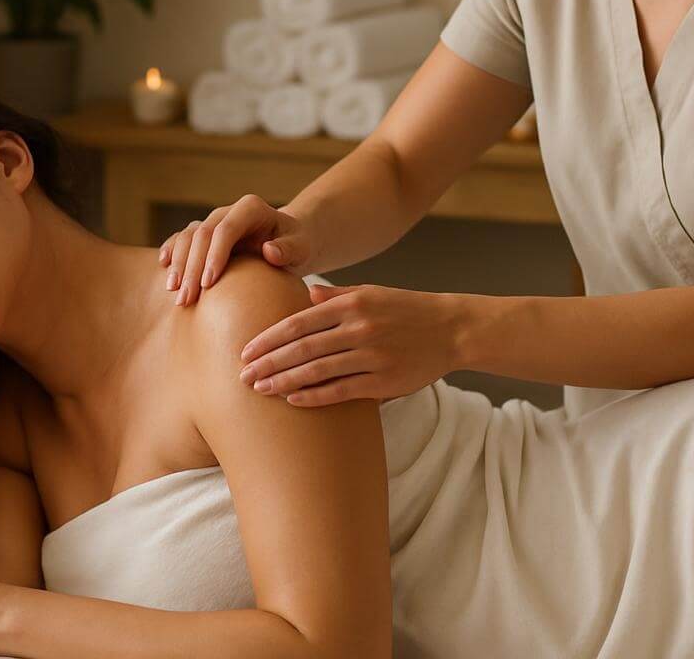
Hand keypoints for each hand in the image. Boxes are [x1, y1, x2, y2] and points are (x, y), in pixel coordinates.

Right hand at [159, 194, 313, 306]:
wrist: (287, 244)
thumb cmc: (296, 246)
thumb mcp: (301, 247)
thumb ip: (289, 249)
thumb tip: (268, 251)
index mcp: (251, 209)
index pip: (226, 229)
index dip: (214, 255)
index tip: (208, 284)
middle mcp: (227, 212)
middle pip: (202, 235)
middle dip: (191, 267)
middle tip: (186, 299)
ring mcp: (213, 222)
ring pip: (187, 237)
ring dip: (178, 265)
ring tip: (174, 293)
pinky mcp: (203, 234)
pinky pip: (181, 239)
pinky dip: (171, 252)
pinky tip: (164, 270)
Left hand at [237, 282, 463, 405]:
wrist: (451, 329)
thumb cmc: (405, 310)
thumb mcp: (371, 292)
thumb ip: (335, 296)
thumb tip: (303, 296)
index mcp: (351, 304)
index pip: (298, 322)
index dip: (268, 339)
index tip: (246, 351)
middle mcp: (358, 328)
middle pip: (301, 349)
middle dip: (268, 363)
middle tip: (242, 376)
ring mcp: (371, 356)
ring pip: (317, 371)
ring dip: (283, 382)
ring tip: (260, 390)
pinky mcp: (384, 381)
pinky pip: (341, 391)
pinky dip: (314, 396)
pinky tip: (292, 399)